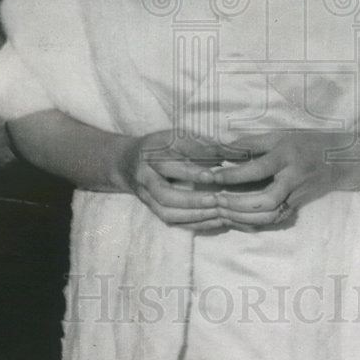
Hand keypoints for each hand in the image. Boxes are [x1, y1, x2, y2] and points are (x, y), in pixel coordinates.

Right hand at [117, 131, 244, 229]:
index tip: (212, 175)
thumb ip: (200, 143)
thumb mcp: (176, 136)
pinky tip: (215, 221)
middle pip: (164, 193)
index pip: (169, 164)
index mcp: (150, 153)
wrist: (127, 162)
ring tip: (218, 212)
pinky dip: (193, 223)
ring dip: (194, 215)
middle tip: (215, 200)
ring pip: (166, 212)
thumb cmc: (160, 145)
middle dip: (190, 199)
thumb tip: (233, 149)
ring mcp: (146, 196)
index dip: (191, 171)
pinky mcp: (152, 209)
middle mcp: (145, 176)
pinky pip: (171, 221)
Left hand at [208, 130, 354, 229]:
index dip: (234, 174)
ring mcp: (297, 196)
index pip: (258, 168)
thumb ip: (251, 141)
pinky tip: (237, 220)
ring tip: (223, 211)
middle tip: (216, 200)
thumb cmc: (306, 142)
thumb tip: (222, 144)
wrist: (340, 159)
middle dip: (238, 203)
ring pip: (271, 215)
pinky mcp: (297, 207)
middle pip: (266, 200)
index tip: (212, 176)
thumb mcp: (280, 135)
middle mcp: (293, 178)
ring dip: (244, 217)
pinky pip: (274, 221)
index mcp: (287, 156)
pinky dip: (254, 224)